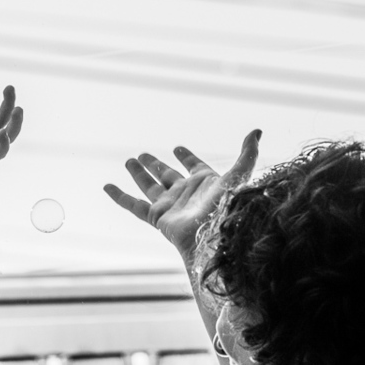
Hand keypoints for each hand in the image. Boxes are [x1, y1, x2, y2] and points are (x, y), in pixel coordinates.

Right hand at [104, 130, 261, 263]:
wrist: (215, 234)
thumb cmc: (229, 206)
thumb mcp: (240, 174)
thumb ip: (247, 153)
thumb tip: (257, 130)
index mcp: (205, 182)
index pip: (194, 166)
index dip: (186, 157)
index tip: (177, 148)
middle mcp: (186, 193)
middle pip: (167, 175)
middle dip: (156, 165)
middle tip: (144, 154)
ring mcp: (170, 205)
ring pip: (150, 186)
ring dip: (139, 174)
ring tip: (129, 160)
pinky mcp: (157, 217)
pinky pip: (134, 205)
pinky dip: (120, 197)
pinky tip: (107, 187)